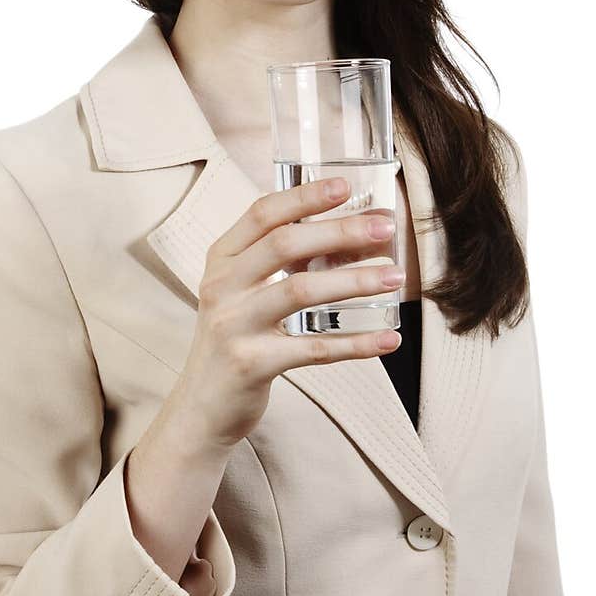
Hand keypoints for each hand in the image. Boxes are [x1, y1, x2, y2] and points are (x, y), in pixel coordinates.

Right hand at [174, 176, 404, 449]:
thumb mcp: (245, 293)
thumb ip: (284, 263)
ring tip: (395, 277)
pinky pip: (312, 349)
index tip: (346, 185)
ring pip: (300, 291)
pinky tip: (388, 339)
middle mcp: (221, 286)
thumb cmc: (234, 341)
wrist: (200, 409)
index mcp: (222, 260)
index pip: (262, 214)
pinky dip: (355, 343)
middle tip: (386, 228)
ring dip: (354, 281)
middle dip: (340, 231)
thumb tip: (354, 234)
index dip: (304, 197)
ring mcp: (232, 325)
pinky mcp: (250, 364)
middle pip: (284, 245)